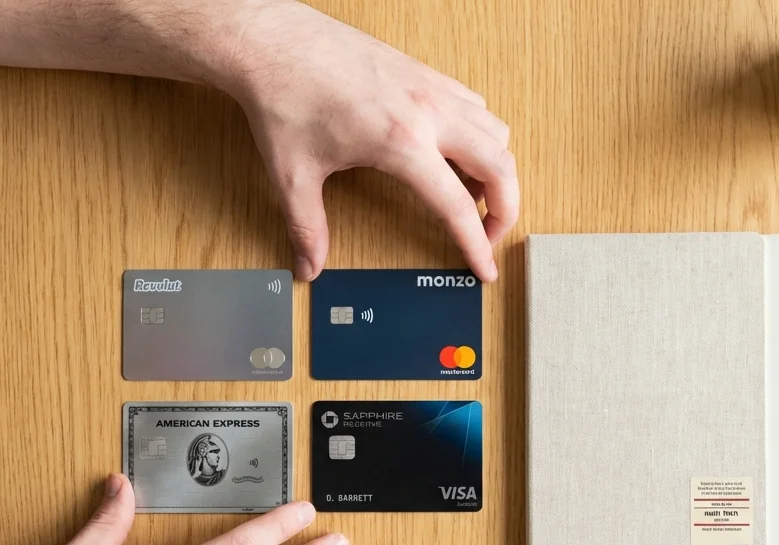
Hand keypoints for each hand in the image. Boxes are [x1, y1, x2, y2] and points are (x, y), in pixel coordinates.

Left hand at [214, 0, 518, 281]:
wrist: (274, 42)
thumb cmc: (284, 96)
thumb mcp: (293, 174)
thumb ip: (307, 228)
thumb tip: (308, 265)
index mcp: (400, 142)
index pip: (457, 205)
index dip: (476, 244)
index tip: (484, 267)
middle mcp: (426, 111)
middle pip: (500, 165)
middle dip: (505, 208)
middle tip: (488, 232)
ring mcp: (429, 87)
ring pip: (496, 130)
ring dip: (495, 167)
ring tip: (471, 193)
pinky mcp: (423, 72)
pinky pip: (474, 105)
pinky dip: (479, 134)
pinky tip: (452, 150)